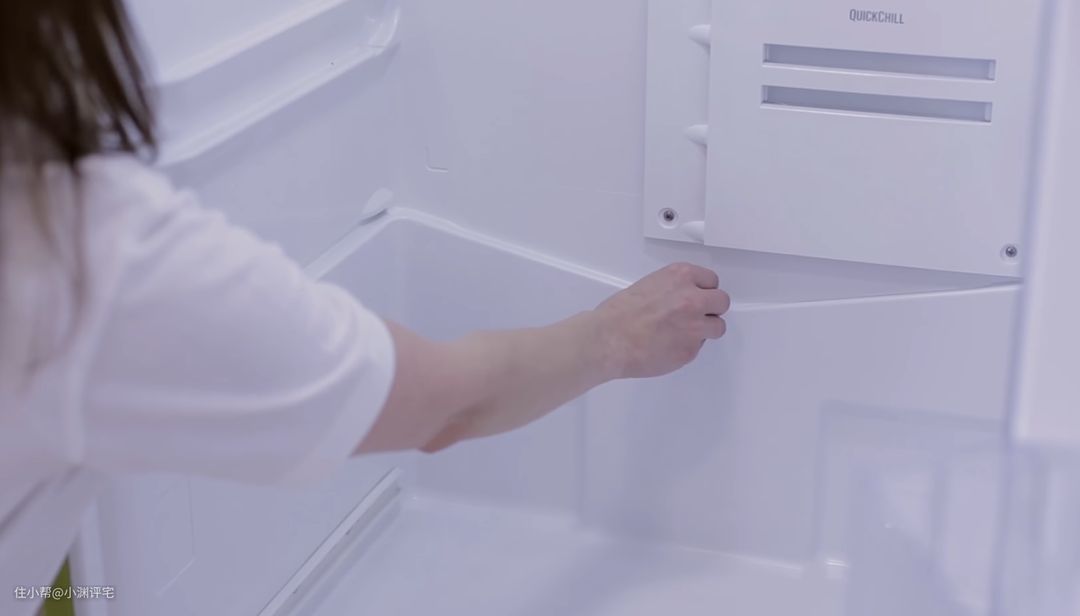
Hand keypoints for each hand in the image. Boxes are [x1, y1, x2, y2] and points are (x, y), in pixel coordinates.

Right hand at [594, 263, 729, 379]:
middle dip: (711, 309)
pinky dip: (688, 347)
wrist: (608, 339)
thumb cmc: (618, 314)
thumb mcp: (648, 285)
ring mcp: (695, 326)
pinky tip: (669, 346)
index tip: (699, 297)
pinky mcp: (690, 350)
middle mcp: (693, 298)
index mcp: (680, 277)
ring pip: (718, 327)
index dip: (704, 291)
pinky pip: (699, 347)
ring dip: (706, 330)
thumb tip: (681, 300)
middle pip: (722, 301)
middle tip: (697, 316)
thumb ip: (672, 290)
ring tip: (685, 333)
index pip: (711, 280)